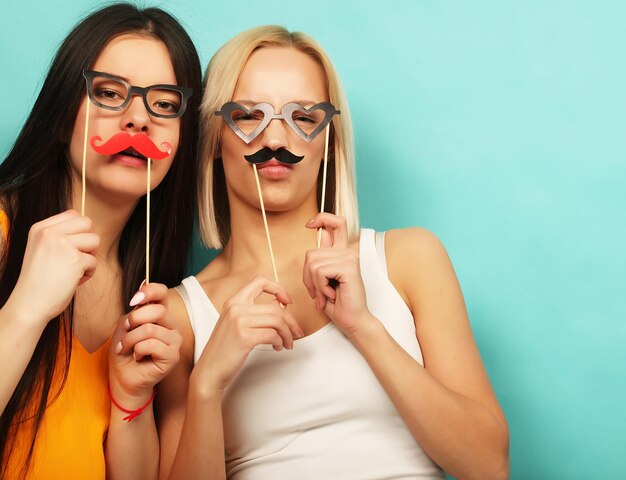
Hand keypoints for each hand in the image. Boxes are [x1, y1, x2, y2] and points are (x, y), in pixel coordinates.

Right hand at [9, 210, 98, 325]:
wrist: (29, 305)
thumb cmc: (38, 281)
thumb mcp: (42, 249)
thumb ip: (59, 237)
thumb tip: (88, 230)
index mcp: (40, 228)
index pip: (73, 214)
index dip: (81, 231)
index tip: (74, 247)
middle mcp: (50, 232)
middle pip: (87, 223)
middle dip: (89, 240)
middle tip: (79, 257)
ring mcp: (62, 244)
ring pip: (95, 241)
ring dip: (90, 257)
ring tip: (75, 271)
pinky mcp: (75, 260)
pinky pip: (94, 261)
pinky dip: (88, 274)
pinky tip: (73, 281)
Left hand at [109, 282, 181, 405]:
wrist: (123, 377)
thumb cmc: (124, 351)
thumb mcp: (125, 326)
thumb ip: (134, 311)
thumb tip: (141, 288)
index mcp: (161, 315)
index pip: (162, 293)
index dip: (149, 291)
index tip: (134, 299)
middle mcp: (172, 325)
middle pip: (157, 311)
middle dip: (134, 320)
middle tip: (125, 332)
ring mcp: (175, 341)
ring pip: (150, 329)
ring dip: (130, 339)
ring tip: (126, 348)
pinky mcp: (173, 356)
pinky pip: (151, 344)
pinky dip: (137, 350)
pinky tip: (137, 357)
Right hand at [195, 276, 302, 392]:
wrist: (209, 371)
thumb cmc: (224, 350)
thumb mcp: (234, 324)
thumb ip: (252, 313)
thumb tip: (280, 306)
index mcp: (233, 301)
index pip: (260, 282)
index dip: (278, 288)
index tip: (287, 301)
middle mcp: (236, 308)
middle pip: (275, 308)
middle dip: (290, 321)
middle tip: (296, 332)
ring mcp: (239, 322)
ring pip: (277, 321)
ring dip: (287, 333)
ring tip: (287, 343)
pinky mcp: (244, 337)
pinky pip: (273, 334)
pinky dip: (280, 341)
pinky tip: (278, 347)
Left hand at [304, 213, 373, 336]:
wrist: (352, 321)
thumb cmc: (337, 303)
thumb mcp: (321, 279)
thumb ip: (320, 258)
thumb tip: (324, 232)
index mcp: (342, 252)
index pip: (337, 223)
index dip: (322, 218)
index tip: (309, 224)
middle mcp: (347, 252)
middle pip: (310, 254)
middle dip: (307, 277)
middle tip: (318, 292)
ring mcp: (349, 258)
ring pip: (313, 264)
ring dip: (314, 285)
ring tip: (327, 294)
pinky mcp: (349, 267)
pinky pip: (320, 272)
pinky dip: (320, 287)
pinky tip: (332, 294)